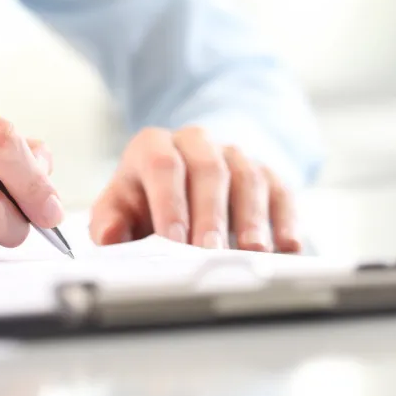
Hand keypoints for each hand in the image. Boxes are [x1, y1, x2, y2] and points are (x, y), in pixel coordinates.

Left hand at [90, 127, 300, 252]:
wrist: (181, 179)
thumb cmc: (145, 199)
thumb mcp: (119, 206)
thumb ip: (109, 221)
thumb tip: (108, 237)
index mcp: (154, 146)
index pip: (162, 165)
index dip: (169, 203)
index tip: (172, 240)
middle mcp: (197, 143)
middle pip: (209, 171)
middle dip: (210, 215)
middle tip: (210, 252)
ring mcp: (234, 156)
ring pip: (247, 178)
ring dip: (251, 218)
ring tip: (252, 251)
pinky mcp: (266, 174)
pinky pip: (280, 191)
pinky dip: (286, 220)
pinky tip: (287, 246)